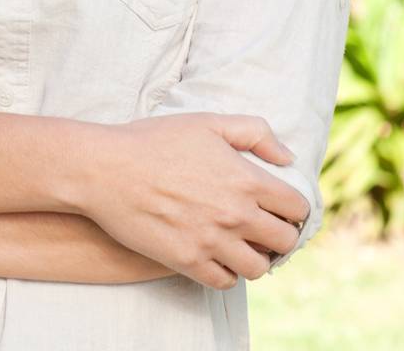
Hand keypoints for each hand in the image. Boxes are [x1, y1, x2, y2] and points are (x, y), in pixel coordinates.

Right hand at [80, 114, 309, 288]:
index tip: (283, 208)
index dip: (294, 208)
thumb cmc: (155, 140)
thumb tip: (287, 157)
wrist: (107, 168)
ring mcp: (212, 241)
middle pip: (284, 242)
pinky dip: (227, 272)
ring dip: (256, 258)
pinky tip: (217, 256)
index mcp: (245, 179)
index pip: (296, 208)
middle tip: (265, 228)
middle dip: (280, 235)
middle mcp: (236, 214)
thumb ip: (254, 133)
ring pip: (259, 268)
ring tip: (243, 245)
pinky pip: (226, 282)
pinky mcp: (189, 262)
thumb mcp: (206, 122)